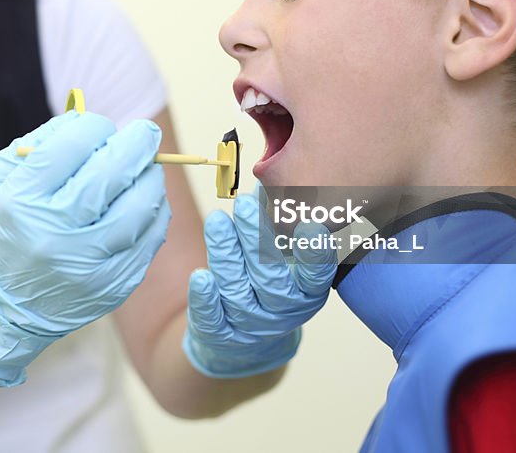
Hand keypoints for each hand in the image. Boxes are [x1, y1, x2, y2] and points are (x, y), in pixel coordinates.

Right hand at [0, 111, 170, 386]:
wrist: (3, 306)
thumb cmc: (6, 229)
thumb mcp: (2, 179)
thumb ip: (43, 141)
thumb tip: (89, 118)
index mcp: (21, 202)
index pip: (73, 146)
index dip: (95, 127)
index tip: (100, 128)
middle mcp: (54, 235)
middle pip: (112, 174)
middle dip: (138, 144)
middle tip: (145, 134)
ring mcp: (87, 266)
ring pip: (142, 208)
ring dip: (151, 178)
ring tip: (146, 169)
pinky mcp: (113, 286)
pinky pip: (151, 238)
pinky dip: (155, 213)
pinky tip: (145, 203)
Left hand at [183, 192, 335, 377]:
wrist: (245, 340)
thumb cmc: (267, 282)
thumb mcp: (282, 257)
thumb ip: (279, 223)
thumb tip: (274, 175)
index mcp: (307, 292)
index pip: (315, 274)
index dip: (314, 253)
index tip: (309, 226)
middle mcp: (283, 311)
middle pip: (270, 277)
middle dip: (256, 239)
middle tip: (246, 205)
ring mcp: (252, 326)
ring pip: (238, 290)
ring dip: (227, 255)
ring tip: (217, 221)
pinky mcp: (222, 335)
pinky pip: (213, 318)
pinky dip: (206, 299)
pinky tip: (200, 277)